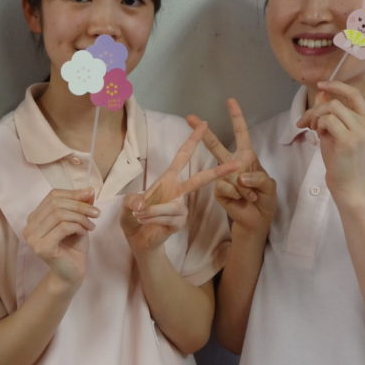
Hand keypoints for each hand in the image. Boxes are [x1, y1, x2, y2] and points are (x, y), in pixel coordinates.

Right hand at [23, 188, 97, 290]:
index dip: (72, 193)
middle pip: (55, 204)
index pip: (52, 196)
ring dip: (80, 217)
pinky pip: (63, 228)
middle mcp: (29, 227)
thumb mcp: (78, 221)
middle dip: (79, 205)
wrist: (72, 273)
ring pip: (59, 215)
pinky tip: (85, 233)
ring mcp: (32, 239)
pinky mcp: (42, 248)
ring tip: (92, 225)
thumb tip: (89, 189)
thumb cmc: (74, 247)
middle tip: (96, 213)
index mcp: (34, 218)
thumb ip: (80, 205)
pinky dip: (78, 227)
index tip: (90, 195)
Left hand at [120, 122, 238, 254]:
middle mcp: (178, 191)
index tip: (204, 125)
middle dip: (218, 171)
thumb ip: (132, 201)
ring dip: (151, 211)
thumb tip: (141, 205)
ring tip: (139, 215)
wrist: (138, 240)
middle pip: (200, 179)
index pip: (182, 156)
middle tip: (237, 163)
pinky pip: (169, 217)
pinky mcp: (181, 221)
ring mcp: (181, 207)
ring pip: (171, 206)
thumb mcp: (127, 205)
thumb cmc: (134, 217)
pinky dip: (153, 219)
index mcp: (168, 179)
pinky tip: (147, 222)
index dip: (192, 140)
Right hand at [187, 99, 276, 241]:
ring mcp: (222, 178)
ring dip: (243, 187)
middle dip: (203, 132)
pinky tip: (241, 201)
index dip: (236, 117)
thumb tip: (240, 176)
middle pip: (215, 145)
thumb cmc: (265, 200)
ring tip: (250, 196)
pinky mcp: (218, 191)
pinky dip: (237, 195)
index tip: (230, 101)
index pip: (241, 134)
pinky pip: (224, 188)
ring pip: (225, 173)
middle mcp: (231, 164)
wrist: (256, 221)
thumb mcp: (270, 186)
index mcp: (246, 157)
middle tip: (189, 117)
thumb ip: (258, 178)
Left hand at [297, 81, 364, 200]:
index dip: (336, 85)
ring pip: (331, 109)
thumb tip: (321, 93)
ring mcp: (359, 131)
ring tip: (313, 130)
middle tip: (306, 122)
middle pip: (335, 102)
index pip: (354, 94)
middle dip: (315, 109)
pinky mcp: (349, 140)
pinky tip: (319, 136)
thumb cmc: (341, 161)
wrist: (348, 184)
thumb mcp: (334, 132)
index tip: (320, 85)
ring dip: (315, 117)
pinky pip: (327, 120)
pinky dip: (318, 125)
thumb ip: (330, 113)